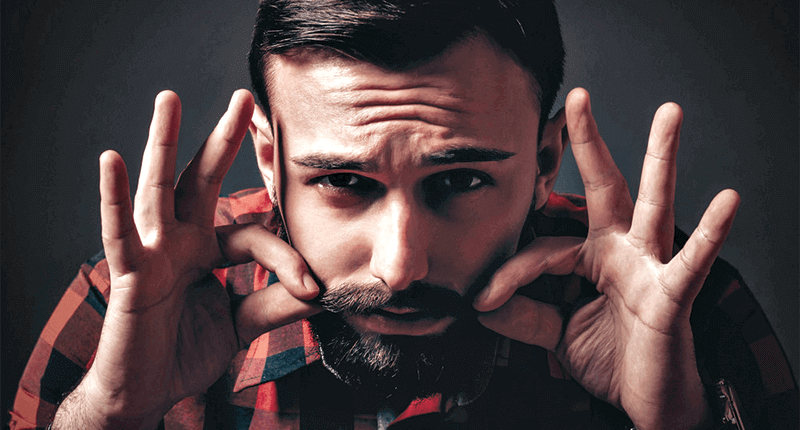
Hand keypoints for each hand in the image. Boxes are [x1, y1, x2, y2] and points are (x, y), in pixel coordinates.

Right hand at [55, 90, 319, 428]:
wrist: (149, 390)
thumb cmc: (188, 351)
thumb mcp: (243, 322)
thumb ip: (277, 303)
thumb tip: (326, 288)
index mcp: (207, 249)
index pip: (255, 236)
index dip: (286, 259)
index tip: (313, 288)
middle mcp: (179, 241)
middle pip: (201, 181)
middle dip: (222, 140)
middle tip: (244, 97)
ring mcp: (152, 253)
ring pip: (159, 191)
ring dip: (164, 143)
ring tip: (169, 99)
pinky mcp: (129, 273)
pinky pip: (121, 233)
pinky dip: (114, 198)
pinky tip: (112, 159)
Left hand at [475, 88, 739, 429]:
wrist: (644, 401)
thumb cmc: (608, 358)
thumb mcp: (554, 332)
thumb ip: (521, 315)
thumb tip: (480, 302)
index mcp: (589, 256)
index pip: (541, 249)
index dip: (509, 274)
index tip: (483, 300)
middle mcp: (619, 250)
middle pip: (603, 187)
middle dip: (589, 143)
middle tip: (578, 97)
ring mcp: (648, 266)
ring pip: (653, 205)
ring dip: (661, 158)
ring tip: (670, 114)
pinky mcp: (671, 294)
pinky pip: (690, 262)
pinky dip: (708, 234)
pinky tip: (726, 201)